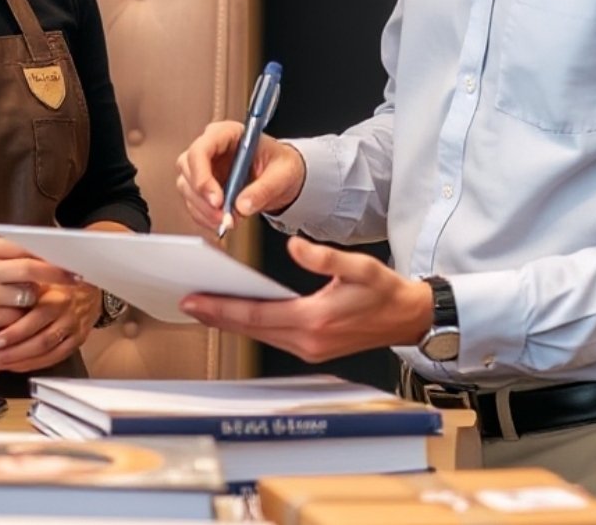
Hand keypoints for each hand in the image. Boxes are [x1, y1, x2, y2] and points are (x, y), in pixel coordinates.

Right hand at [0, 236, 77, 340]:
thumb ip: (11, 255)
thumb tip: (51, 255)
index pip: (27, 247)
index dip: (52, 255)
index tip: (73, 259)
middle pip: (30, 270)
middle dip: (57, 275)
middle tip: (76, 279)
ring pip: (26, 297)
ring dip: (34, 301)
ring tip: (30, 302)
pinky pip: (15, 319)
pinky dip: (20, 320)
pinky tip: (14, 318)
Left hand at [0, 279, 102, 372]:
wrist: (91, 285)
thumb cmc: (59, 278)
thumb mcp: (42, 275)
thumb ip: (24, 286)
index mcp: (58, 295)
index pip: (34, 319)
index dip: (12, 333)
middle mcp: (68, 314)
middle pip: (39, 340)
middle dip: (10, 353)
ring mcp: (74, 329)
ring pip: (46, 352)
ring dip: (18, 362)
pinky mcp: (78, 341)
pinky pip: (54, 358)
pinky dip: (32, 365)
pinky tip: (14, 366)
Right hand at [175, 121, 305, 232]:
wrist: (281, 176)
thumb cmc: (281, 164)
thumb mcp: (282, 174)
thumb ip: (264, 189)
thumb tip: (242, 206)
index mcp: (228, 133)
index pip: (201, 149)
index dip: (202, 175)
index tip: (217, 200)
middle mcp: (211, 147)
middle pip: (188, 168)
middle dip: (202, 197)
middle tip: (223, 216)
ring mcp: (204, 166)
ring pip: (186, 187)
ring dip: (203, 210)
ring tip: (227, 221)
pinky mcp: (203, 185)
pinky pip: (193, 202)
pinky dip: (205, 216)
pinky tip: (221, 222)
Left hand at [179, 235, 432, 361]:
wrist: (408, 318)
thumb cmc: (386, 291)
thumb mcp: (359, 266)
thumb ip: (324, 257)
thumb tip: (294, 246)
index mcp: (314, 320)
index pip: (256, 314)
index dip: (222, 307)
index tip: (195, 299)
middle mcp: (307, 341)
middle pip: (250, 329)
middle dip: (216, 316)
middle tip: (186, 303)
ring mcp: (309, 348)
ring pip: (259, 335)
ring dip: (230, 321)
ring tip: (204, 305)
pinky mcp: (312, 347)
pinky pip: (271, 336)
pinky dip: (250, 324)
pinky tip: (238, 313)